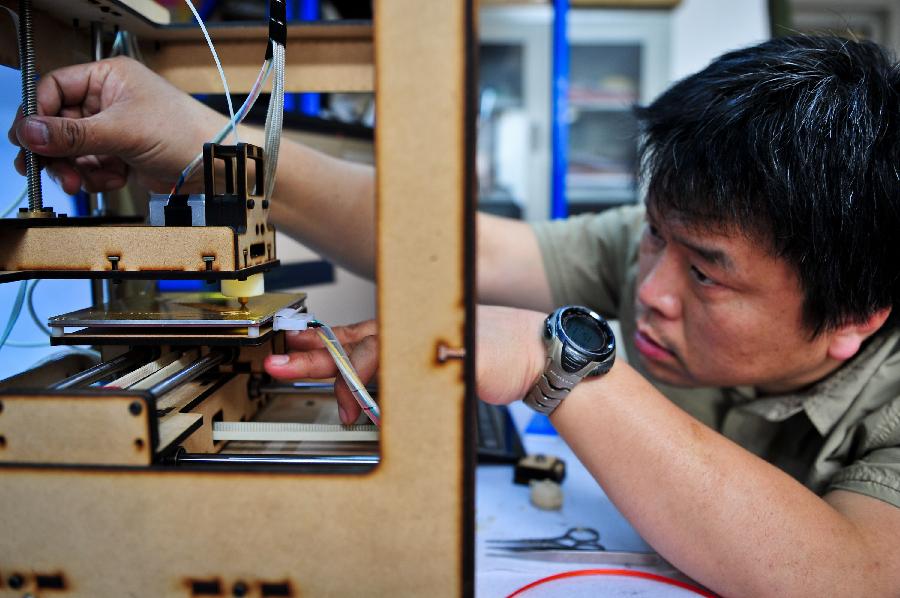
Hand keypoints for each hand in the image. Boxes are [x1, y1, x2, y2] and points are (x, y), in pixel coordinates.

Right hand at [8, 56, 226, 193]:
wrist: (215, 166)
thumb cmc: (184, 133)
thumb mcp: (123, 130)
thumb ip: (74, 134)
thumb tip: (30, 132)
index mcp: (108, 78)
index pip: (55, 88)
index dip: (39, 113)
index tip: (30, 138)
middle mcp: (108, 101)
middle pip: (60, 124)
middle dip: (55, 150)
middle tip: (48, 169)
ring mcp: (115, 130)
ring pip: (73, 150)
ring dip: (74, 168)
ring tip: (80, 180)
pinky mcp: (122, 155)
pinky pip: (92, 167)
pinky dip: (96, 177)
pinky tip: (112, 180)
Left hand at [262, 307, 545, 422]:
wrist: (532, 351)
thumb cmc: (490, 354)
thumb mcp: (435, 358)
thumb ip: (402, 366)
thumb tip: (366, 385)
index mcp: (403, 329)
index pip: (352, 334)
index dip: (318, 341)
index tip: (289, 345)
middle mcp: (408, 330)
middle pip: (351, 341)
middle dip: (312, 356)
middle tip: (280, 365)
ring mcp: (424, 341)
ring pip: (372, 355)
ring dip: (347, 379)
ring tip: (340, 408)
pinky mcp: (443, 355)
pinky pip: (405, 374)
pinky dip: (383, 391)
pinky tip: (368, 407)